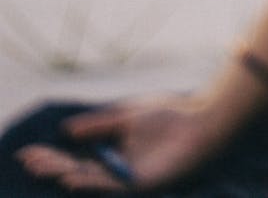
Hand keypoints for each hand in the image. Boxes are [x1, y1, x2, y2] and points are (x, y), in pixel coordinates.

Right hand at [16, 93, 231, 191]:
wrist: (202, 119)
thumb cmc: (170, 115)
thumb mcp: (127, 116)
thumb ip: (99, 125)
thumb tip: (66, 130)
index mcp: (114, 154)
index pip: (76, 161)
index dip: (53, 158)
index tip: (29, 153)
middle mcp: (118, 170)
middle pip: (79, 173)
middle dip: (54, 168)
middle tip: (31, 162)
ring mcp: (130, 178)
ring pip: (92, 183)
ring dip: (67, 177)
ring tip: (46, 170)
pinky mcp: (144, 184)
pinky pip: (114, 187)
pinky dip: (93, 184)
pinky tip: (75, 179)